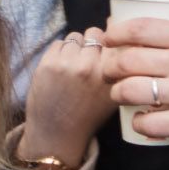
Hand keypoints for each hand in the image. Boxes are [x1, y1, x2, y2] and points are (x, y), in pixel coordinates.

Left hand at [18, 29, 108, 168]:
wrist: (57, 136)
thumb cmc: (87, 116)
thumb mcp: (113, 96)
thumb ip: (118, 71)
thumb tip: (120, 40)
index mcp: (111, 75)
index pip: (115, 41)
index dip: (109, 45)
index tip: (104, 53)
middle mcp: (91, 67)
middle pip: (95, 34)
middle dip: (91, 43)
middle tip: (86, 59)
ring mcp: (68, 64)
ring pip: (75, 36)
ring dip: (74, 47)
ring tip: (72, 66)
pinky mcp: (48, 64)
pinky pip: (57, 43)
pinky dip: (59, 53)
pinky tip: (59, 70)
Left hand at [95, 18, 168, 145]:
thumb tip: (140, 33)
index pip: (141, 28)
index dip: (116, 34)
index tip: (108, 39)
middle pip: (129, 60)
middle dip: (109, 68)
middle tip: (108, 73)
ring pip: (133, 91)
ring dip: (118, 95)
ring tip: (119, 96)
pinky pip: (151, 123)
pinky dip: (139, 123)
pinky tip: (140, 121)